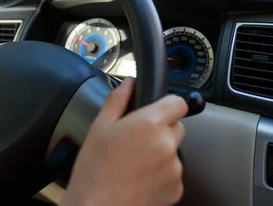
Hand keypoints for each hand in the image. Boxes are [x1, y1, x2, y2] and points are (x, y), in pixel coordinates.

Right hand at [62, 77, 188, 205]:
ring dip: (161, 153)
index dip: (168, 104)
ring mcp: (174, 168)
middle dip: (162, 130)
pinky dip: (162, 175)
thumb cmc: (94, 171)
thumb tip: (128, 83)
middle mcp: (167, 144)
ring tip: (135, 163)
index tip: (158, 110)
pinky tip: (140, 179)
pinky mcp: (176, 189)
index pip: (178, 103)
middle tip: (138, 140)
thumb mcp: (99, 127)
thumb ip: (117, 100)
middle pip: (177, 127)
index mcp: (150, 123)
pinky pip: (174, 174)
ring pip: (174, 152)